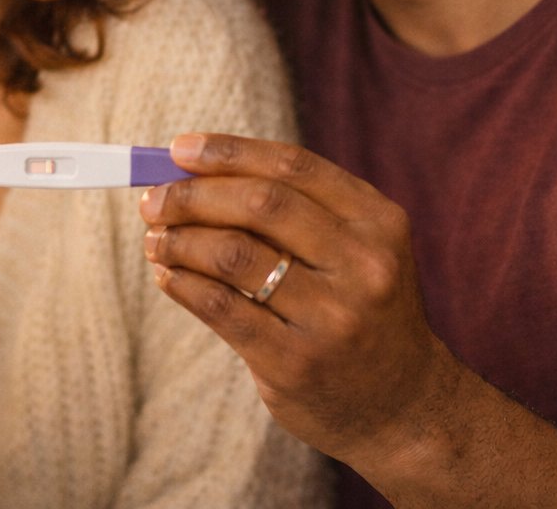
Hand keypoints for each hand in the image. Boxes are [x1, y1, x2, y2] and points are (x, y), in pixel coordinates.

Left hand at [140, 132, 455, 472]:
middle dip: (193, 196)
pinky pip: (221, 308)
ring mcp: (332, 317)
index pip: (292, 166)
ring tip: (156, 240)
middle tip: (153, 200)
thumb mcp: (357, 251)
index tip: (180, 149)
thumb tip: (193, 172)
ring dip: (180, 240)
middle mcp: (363, 264)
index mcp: (377, 222)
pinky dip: (184, 285)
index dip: (229, 152)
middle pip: (260, 203)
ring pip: (233, 255)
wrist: (403, 406)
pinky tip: (168, 277)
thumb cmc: (361, 311)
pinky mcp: (295, 363)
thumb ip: (294, 210)